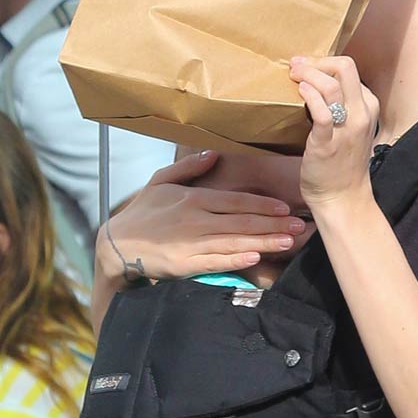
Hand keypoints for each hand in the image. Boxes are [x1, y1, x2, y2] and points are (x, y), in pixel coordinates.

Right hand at [101, 151, 307, 282]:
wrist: (118, 244)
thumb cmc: (143, 213)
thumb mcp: (161, 182)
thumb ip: (188, 167)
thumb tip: (213, 154)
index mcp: (194, 198)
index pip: (235, 200)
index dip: (262, 204)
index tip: (284, 208)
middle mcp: (196, 219)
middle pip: (241, 221)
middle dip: (273, 224)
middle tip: (299, 226)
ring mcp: (191, 242)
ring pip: (234, 241)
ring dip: (263, 241)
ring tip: (288, 241)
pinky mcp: (185, 263)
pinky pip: (216, 261)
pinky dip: (236, 259)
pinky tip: (255, 256)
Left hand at [290, 55, 381, 209]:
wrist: (343, 200)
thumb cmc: (342, 165)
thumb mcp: (352, 130)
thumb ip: (342, 108)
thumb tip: (316, 86)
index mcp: (368, 108)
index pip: (349, 71)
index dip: (325, 63)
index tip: (307, 68)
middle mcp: (362, 115)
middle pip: (345, 67)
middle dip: (317, 61)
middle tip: (298, 67)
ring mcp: (347, 129)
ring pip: (331, 84)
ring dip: (308, 74)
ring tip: (293, 77)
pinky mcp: (328, 143)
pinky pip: (321, 111)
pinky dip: (308, 96)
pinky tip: (299, 93)